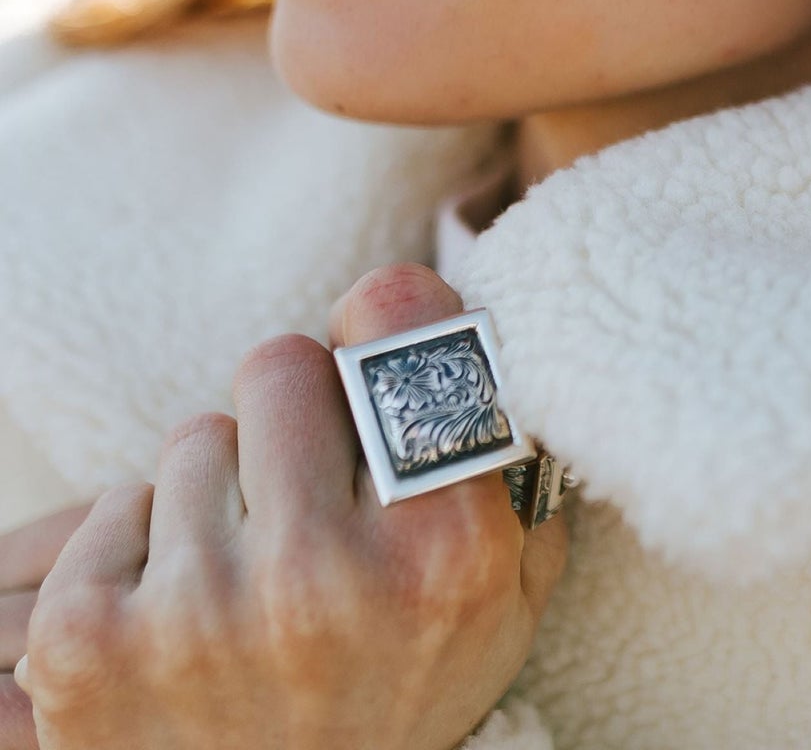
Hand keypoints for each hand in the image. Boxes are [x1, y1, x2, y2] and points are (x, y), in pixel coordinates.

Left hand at [15, 264, 566, 749]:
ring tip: (252, 570)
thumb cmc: (406, 703)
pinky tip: (185, 612)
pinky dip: (148, 546)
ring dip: (224, 487)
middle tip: (312, 478)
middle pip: (278, 360)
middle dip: (296, 408)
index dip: (384, 314)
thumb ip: (514, 475)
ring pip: (196, 436)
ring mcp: (197, 612)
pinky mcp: (89, 646)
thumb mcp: (505, 602)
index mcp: (444, 548)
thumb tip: (495, 342)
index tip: (376, 330)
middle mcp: (323, 574)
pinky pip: (118, 503)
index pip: (395, 323)